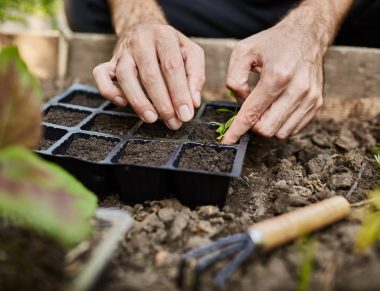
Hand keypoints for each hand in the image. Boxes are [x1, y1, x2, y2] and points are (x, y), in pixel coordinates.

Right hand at [93, 23, 204, 129]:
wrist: (143, 27)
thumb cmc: (171, 46)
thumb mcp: (191, 53)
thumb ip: (196, 75)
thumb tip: (193, 102)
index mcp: (164, 36)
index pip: (172, 66)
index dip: (179, 93)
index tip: (186, 114)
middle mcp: (141, 41)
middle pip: (149, 74)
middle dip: (162, 103)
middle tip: (173, 122)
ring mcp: (123, 51)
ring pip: (124, 76)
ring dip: (138, 101)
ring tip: (152, 119)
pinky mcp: (109, 61)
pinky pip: (100, 75)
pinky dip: (109, 91)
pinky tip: (123, 103)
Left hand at [222, 20, 324, 143]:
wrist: (306, 35)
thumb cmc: (272, 43)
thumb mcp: (243, 51)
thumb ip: (234, 78)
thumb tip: (240, 102)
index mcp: (277, 75)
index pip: (253, 113)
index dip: (237, 130)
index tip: (227, 141)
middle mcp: (298, 89)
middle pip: (266, 128)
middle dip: (252, 125)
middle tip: (249, 111)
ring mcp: (310, 98)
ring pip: (280, 133)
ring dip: (266, 125)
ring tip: (264, 107)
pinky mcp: (317, 104)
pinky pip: (293, 129)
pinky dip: (280, 124)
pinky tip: (276, 109)